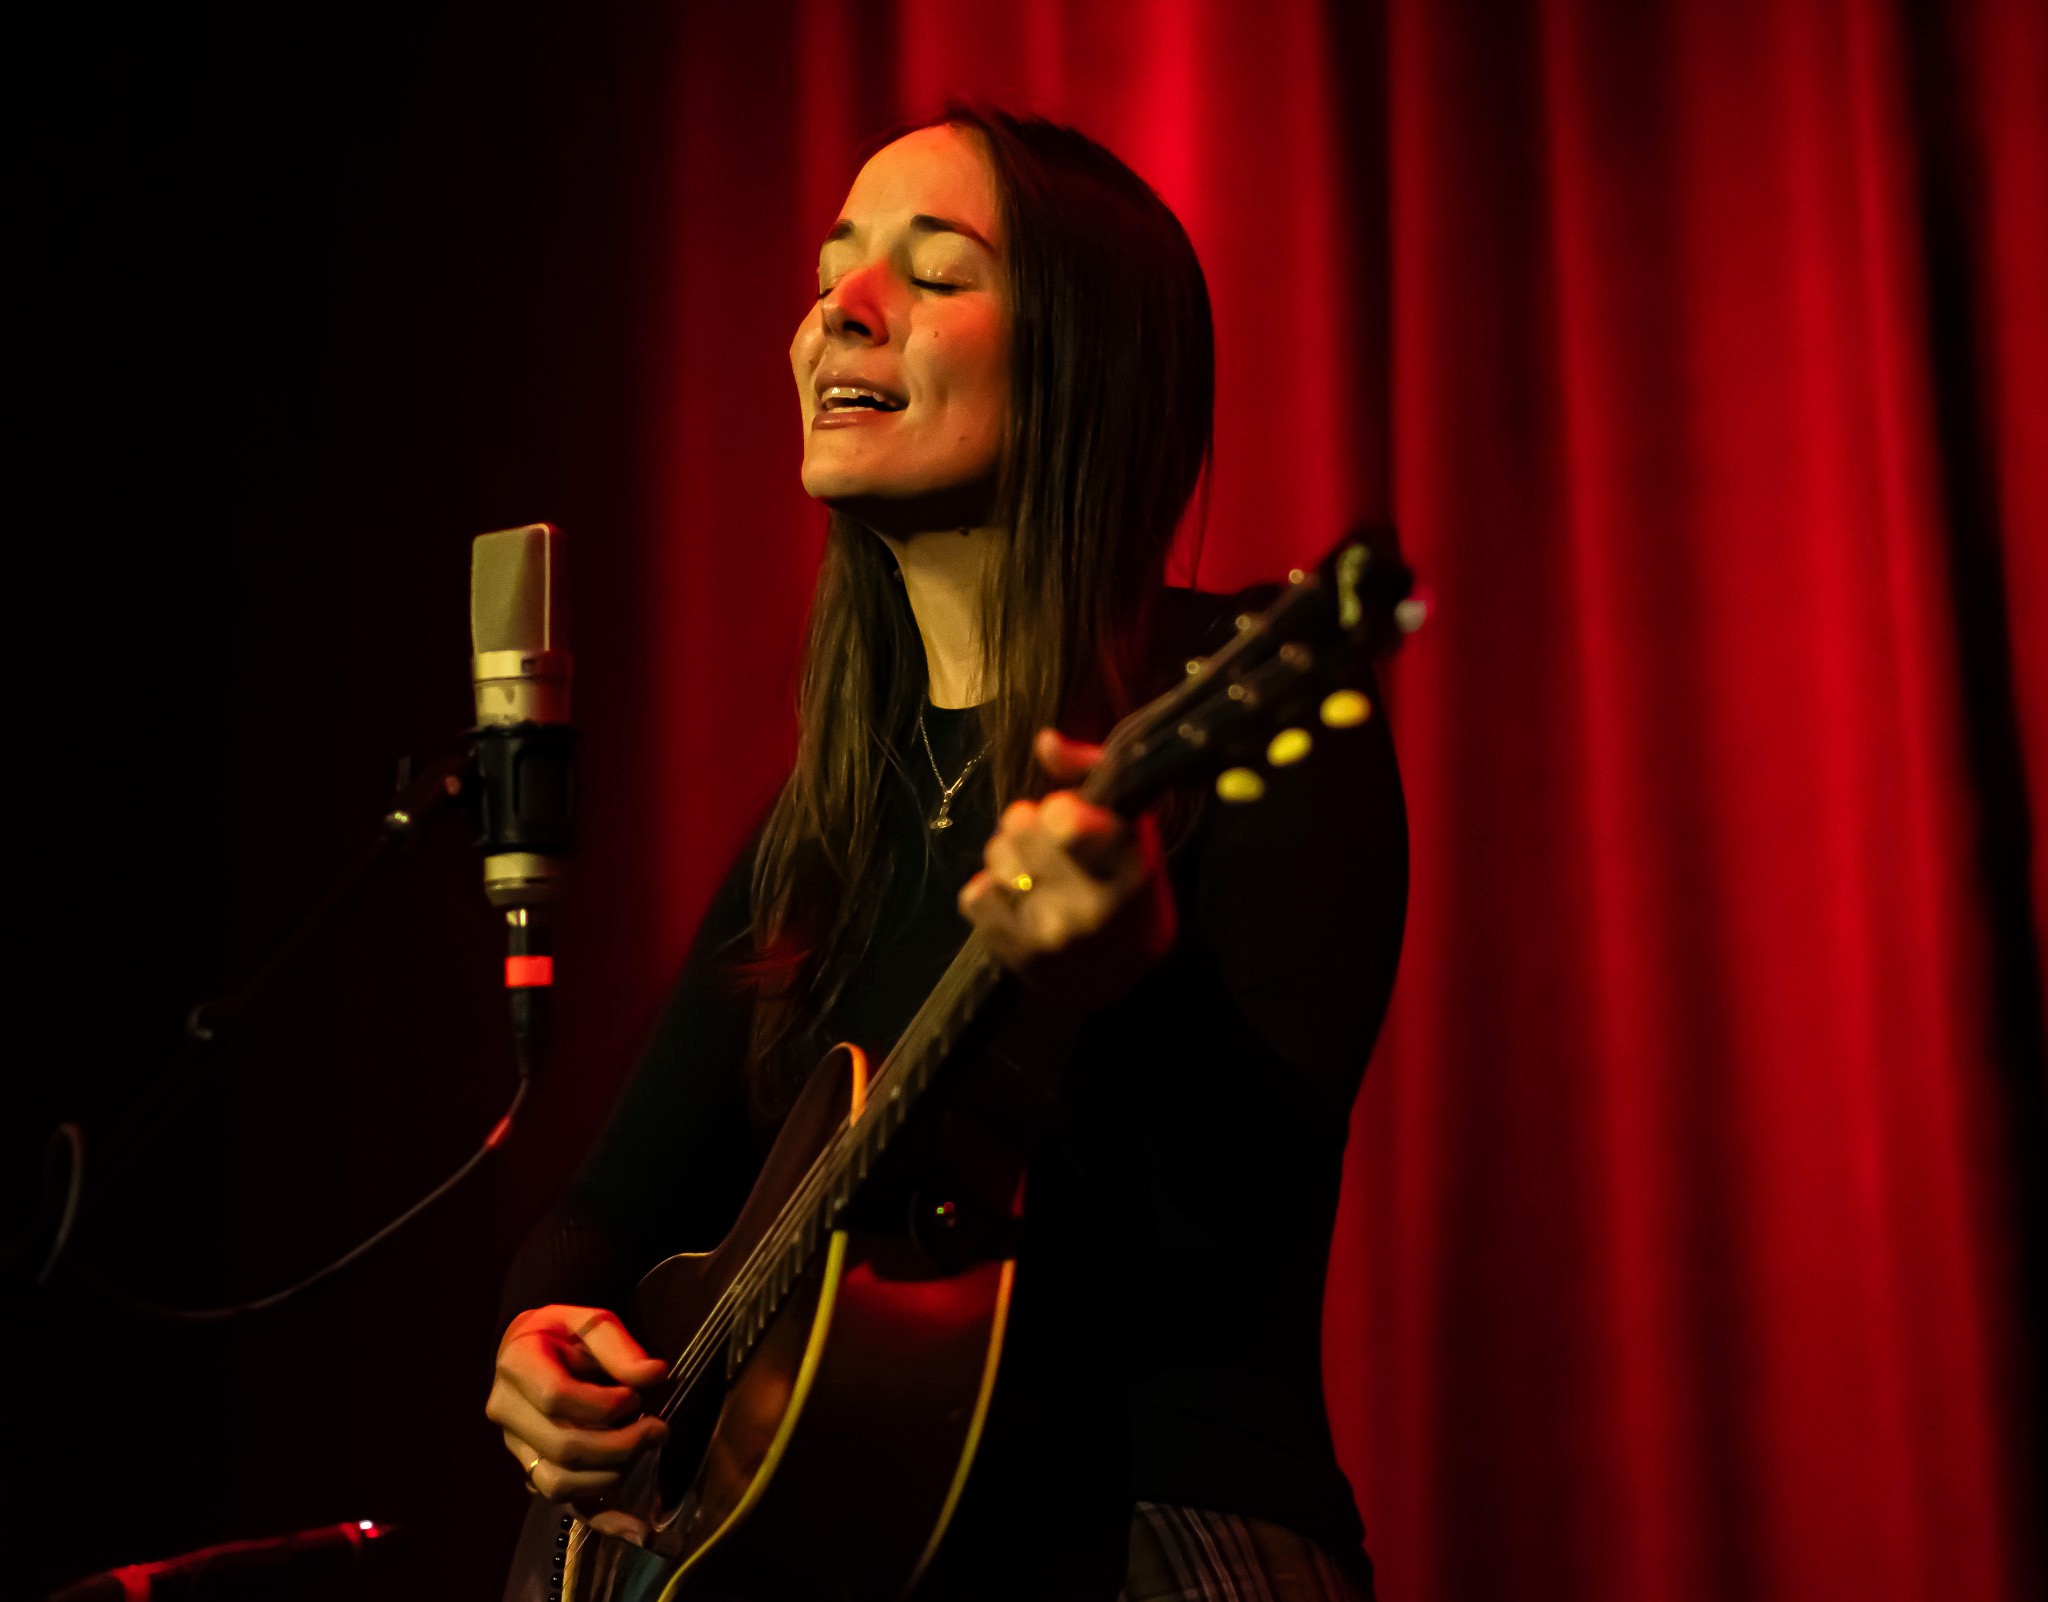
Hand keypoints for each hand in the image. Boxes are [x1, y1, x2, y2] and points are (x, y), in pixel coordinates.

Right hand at [486, 1305, 669, 1544]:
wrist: (536, 1347)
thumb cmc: (565, 1332)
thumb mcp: (591, 1320)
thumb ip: (619, 1346)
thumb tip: (654, 1375)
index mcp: (517, 1365)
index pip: (556, 1397)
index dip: (602, 1405)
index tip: (637, 1397)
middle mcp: (507, 1411)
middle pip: (561, 1447)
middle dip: (618, 1445)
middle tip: (658, 1429)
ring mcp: (517, 1447)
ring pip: (559, 1482)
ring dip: (612, 1474)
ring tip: (647, 1449)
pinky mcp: (533, 1470)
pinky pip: (564, 1503)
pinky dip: (602, 1519)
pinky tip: (638, 1529)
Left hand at [958, 728, 1175, 1011]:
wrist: (1133, 981)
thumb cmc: (1132, 890)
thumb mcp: (1131, 829)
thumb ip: (1089, 775)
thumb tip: (1044, 741)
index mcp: (1124, 863)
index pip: (1063, 816)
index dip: (1059, 809)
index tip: (1069, 820)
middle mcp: (1086, 900)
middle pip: (1019, 824)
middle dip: (1030, 825)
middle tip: (1049, 846)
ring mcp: (1049, 931)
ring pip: (996, 857)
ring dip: (1009, 858)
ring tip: (1034, 873)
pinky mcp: (1017, 954)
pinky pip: (974, 895)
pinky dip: (990, 892)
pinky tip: (1016, 900)